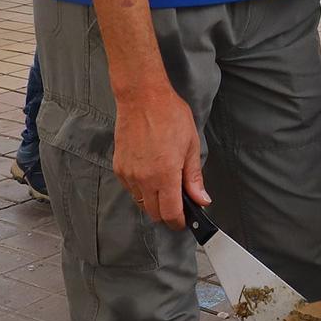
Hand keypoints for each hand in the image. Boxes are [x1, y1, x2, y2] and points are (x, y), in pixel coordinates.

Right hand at [112, 81, 206, 229]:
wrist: (142, 98)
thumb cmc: (170, 116)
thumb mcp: (191, 145)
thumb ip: (194, 177)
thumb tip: (202, 200)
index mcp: (165, 175)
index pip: (170, 213)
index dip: (179, 221)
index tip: (185, 220)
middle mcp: (143, 179)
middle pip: (154, 213)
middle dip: (167, 213)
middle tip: (179, 202)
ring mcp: (128, 174)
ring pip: (141, 202)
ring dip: (154, 200)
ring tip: (166, 182)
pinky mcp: (118, 167)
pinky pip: (131, 189)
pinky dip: (141, 189)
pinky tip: (151, 173)